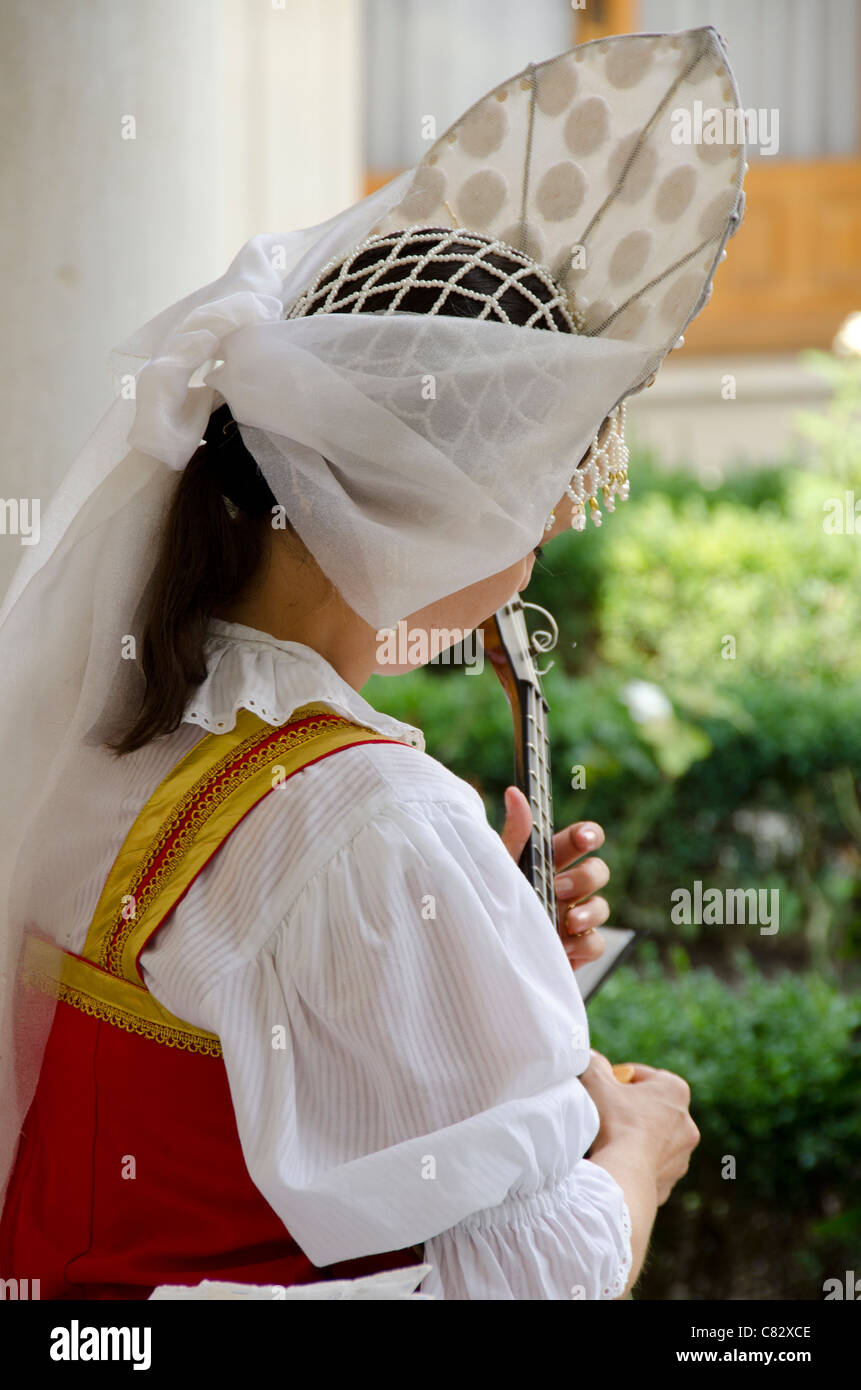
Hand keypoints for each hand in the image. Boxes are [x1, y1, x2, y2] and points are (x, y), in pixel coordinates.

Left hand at [500, 786, 609, 970]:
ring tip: (567, 921)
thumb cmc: (488, 905)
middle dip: (585, 877)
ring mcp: (573, 920)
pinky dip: (583, 945)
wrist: (480, 956)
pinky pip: (596, 943)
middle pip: (599, 871)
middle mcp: (564, 888)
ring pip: (603, 906)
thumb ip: (515, 834)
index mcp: (548, 862)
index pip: (581, 839)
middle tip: (558, 887)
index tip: (585, 840)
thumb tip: (514, 792)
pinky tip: (562, 947)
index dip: (590, 835)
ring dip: (589, 911)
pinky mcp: (575, 950)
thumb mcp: (500, 868)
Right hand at [581, 1049, 700, 1205]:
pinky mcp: (673, 1178)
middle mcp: (687, 1121)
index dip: (618, 1079)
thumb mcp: (598, 1082)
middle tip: (605, 1113)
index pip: (642, 1075)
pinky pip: (652, 1165)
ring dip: (636, 1137)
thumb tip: (591, 1056)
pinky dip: (637, 1162)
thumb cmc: (614, 1122)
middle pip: (650, 1107)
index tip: (603, 1087)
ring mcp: (682, 1153)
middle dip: (629, 1109)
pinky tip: (618, 1161)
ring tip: (610, 1140)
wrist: (624, 1174)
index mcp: (675, 1090)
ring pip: (654, 1138)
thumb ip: (595, 1064)